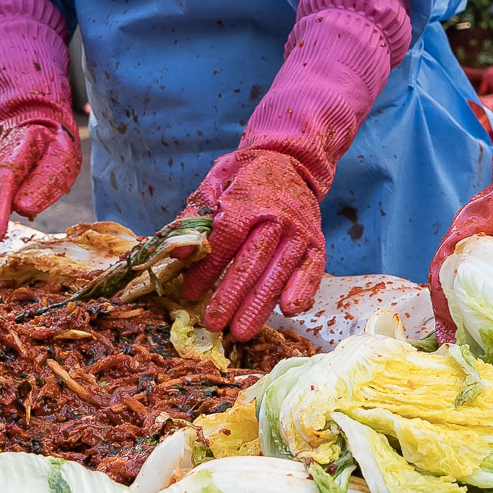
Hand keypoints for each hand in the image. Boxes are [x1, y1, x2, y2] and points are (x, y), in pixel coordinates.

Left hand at [181, 148, 329, 338]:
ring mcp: (299, 230)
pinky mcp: (316, 241)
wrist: (290, 161)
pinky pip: (312, 268)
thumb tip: (176, 253)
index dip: (208, 268)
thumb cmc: (245, 178)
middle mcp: (277, 216)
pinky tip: (289, 309)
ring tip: (242, 330)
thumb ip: (194, 217)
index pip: (226, 239)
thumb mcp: (214, 184)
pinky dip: (303, 289)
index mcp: (247, 200)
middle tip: (215, 323)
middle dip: (232, 295)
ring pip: (279, 270)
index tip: (190, 293)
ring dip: (261, 303)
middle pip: (253, 259)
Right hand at [426, 131, 492, 337]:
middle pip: (455, 276)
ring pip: (477, 277)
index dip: (440, 298)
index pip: (444, 263)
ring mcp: (490, 238)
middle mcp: (474, 231)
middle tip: (466, 345)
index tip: (446, 329)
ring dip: (478, 304)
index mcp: (474, 222)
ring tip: (483, 340)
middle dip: (458, 310)